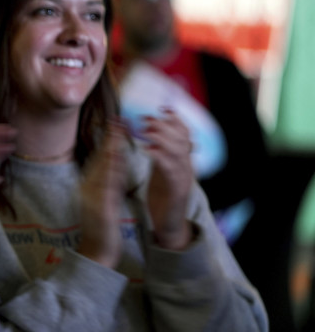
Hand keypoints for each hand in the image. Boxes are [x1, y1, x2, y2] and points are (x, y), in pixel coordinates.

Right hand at [77, 121, 128, 267]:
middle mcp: (88, 189)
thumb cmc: (102, 226)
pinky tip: (117, 163)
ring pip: (102, 170)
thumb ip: (109, 180)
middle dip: (109, 139)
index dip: (108, 140)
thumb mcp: (105, 199)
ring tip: (118, 134)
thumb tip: (116, 160)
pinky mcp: (99, 209)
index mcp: (90, 186)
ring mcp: (92, 198)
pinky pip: (106, 187)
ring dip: (110, 151)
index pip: (100, 159)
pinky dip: (111, 173)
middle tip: (118, 120)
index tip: (116, 122)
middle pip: (100, 160)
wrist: (96, 252)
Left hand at [140, 108, 194, 248]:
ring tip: (146, 130)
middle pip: (182, 139)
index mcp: (182, 160)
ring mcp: (184, 178)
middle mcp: (186, 166)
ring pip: (178, 152)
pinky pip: (171, 170)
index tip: (163, 108)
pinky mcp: (177, 191)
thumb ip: (159, 152)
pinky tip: (148, 150)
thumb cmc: (162, 196)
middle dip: (165, 125)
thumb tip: (151, 132)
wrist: (168, 224)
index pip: (184, 134)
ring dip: (162, 137)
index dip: (176, 120)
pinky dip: (160, 157)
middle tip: (147, 118)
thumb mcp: (160, 170)